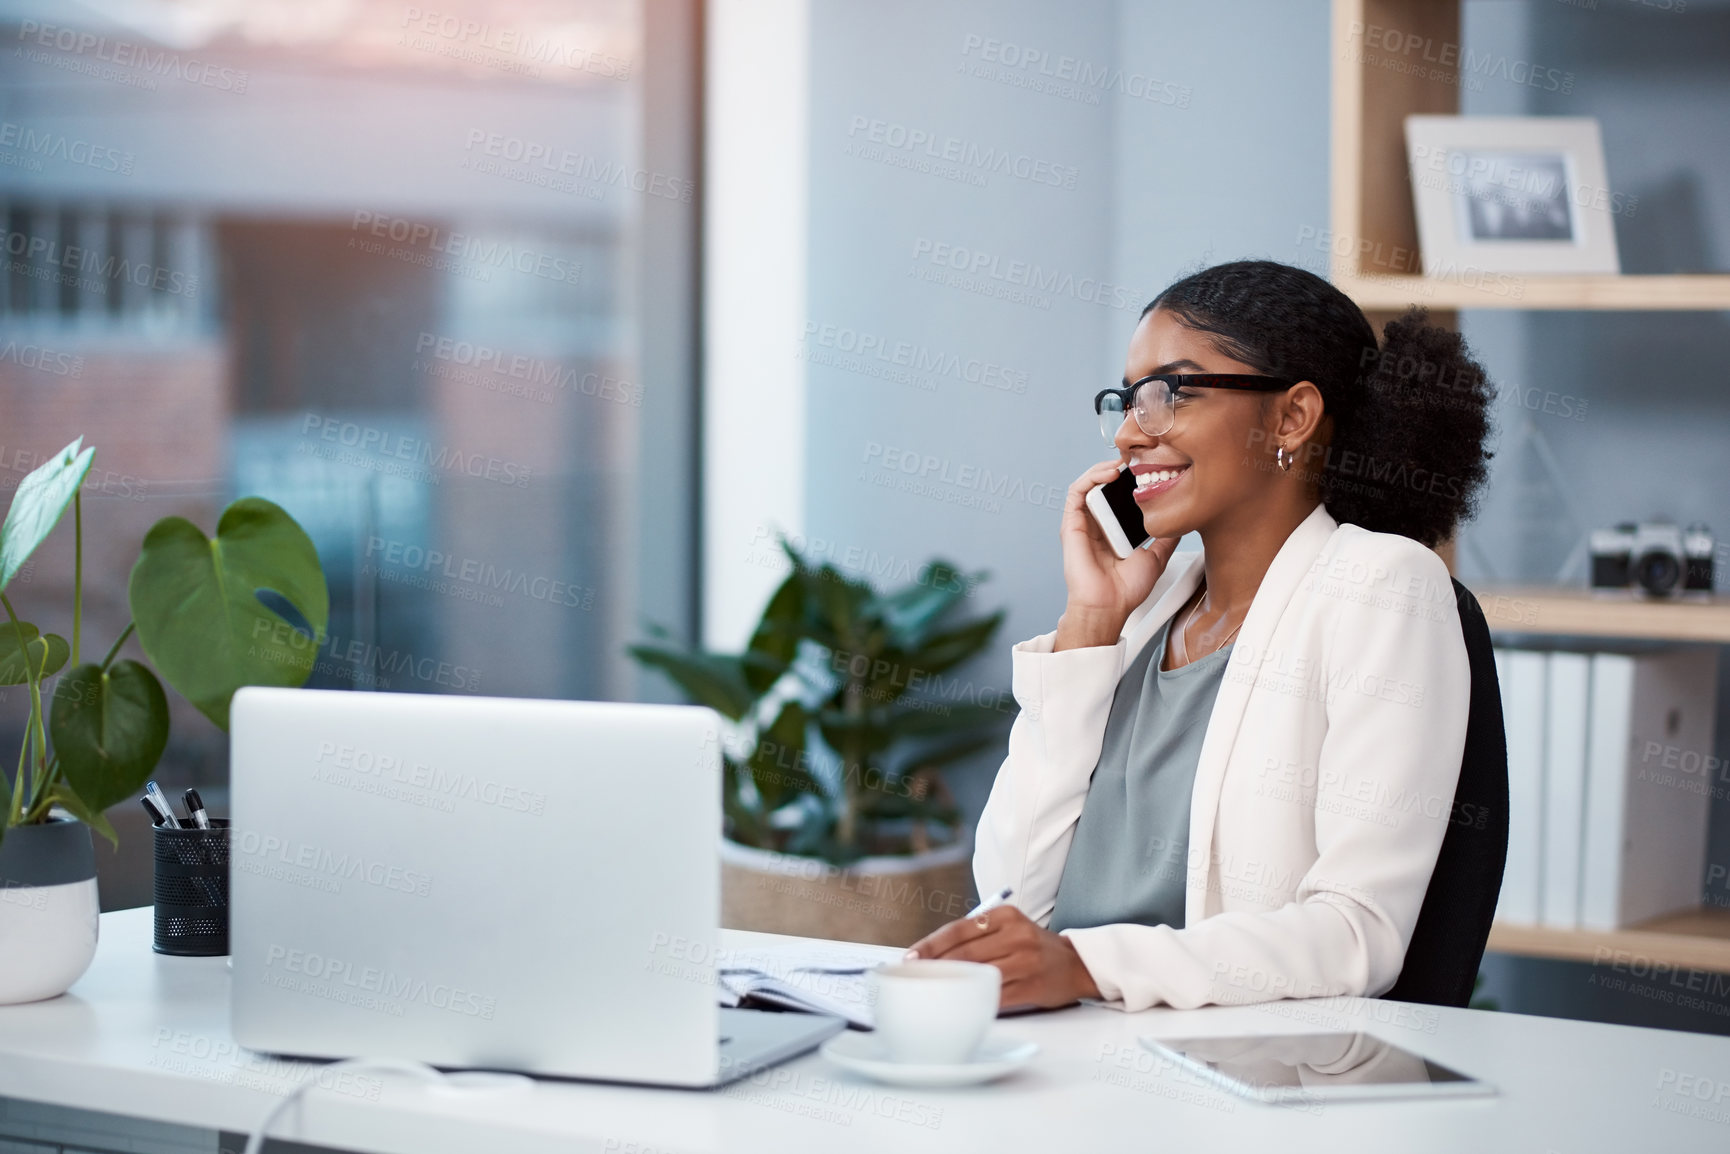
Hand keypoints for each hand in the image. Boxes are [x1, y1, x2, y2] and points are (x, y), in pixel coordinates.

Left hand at [905, 905, 1100, 1009]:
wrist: (1078, 964)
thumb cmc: (1033, 947)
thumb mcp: (1010, 927)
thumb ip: (977, 935)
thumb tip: (932, 953)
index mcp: (1006, 915)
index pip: (958, 929)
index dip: (930, 944)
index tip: (910, 957)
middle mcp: (1016, 935)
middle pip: (964, 953)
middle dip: (935, 967)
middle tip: (914, 977)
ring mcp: (1025, 961)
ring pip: (976, 975)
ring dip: (952, 985)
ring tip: (932, 991)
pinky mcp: (1031, 986)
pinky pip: (993, 996)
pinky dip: (974, 1000)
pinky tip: (960, 1005)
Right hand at [1056, 458, 1178, 649]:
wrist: (1109, 606)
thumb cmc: (1126, 590)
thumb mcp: (1156, 557)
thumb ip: (1165, 537)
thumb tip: (1181, 522)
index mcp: (1113, 531)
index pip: (1118, 497)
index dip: (1129, 481)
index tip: (1147, 470)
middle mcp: (1097, 525)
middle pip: (1103, 487)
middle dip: (1119, 470)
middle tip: (1136, 461)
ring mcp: (1083, 523)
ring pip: (1088, 484)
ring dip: (1103, 469)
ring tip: (1122, 464)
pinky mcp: (1072, 524)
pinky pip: (1076, 492)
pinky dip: (1090, 478)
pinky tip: (1108, 474)